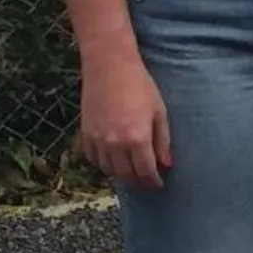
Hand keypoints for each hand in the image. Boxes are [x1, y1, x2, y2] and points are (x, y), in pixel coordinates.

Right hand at [80, 56, 171, 189]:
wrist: (110, 68)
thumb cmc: (140, 87)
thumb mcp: (159, 113)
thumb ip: (163, 141)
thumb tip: (167, 164)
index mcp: (137, 138)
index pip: (145, 171)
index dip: (153, 181)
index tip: (159, 184)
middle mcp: (115, 143)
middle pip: (126, 175)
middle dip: (138, 181)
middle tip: (147, 182)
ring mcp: (97, 140)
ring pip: (108, 170)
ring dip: (121, 175)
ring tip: (132, 172)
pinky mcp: (85, 134)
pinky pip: (93, 159)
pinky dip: (103, 165)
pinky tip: (113, 161)